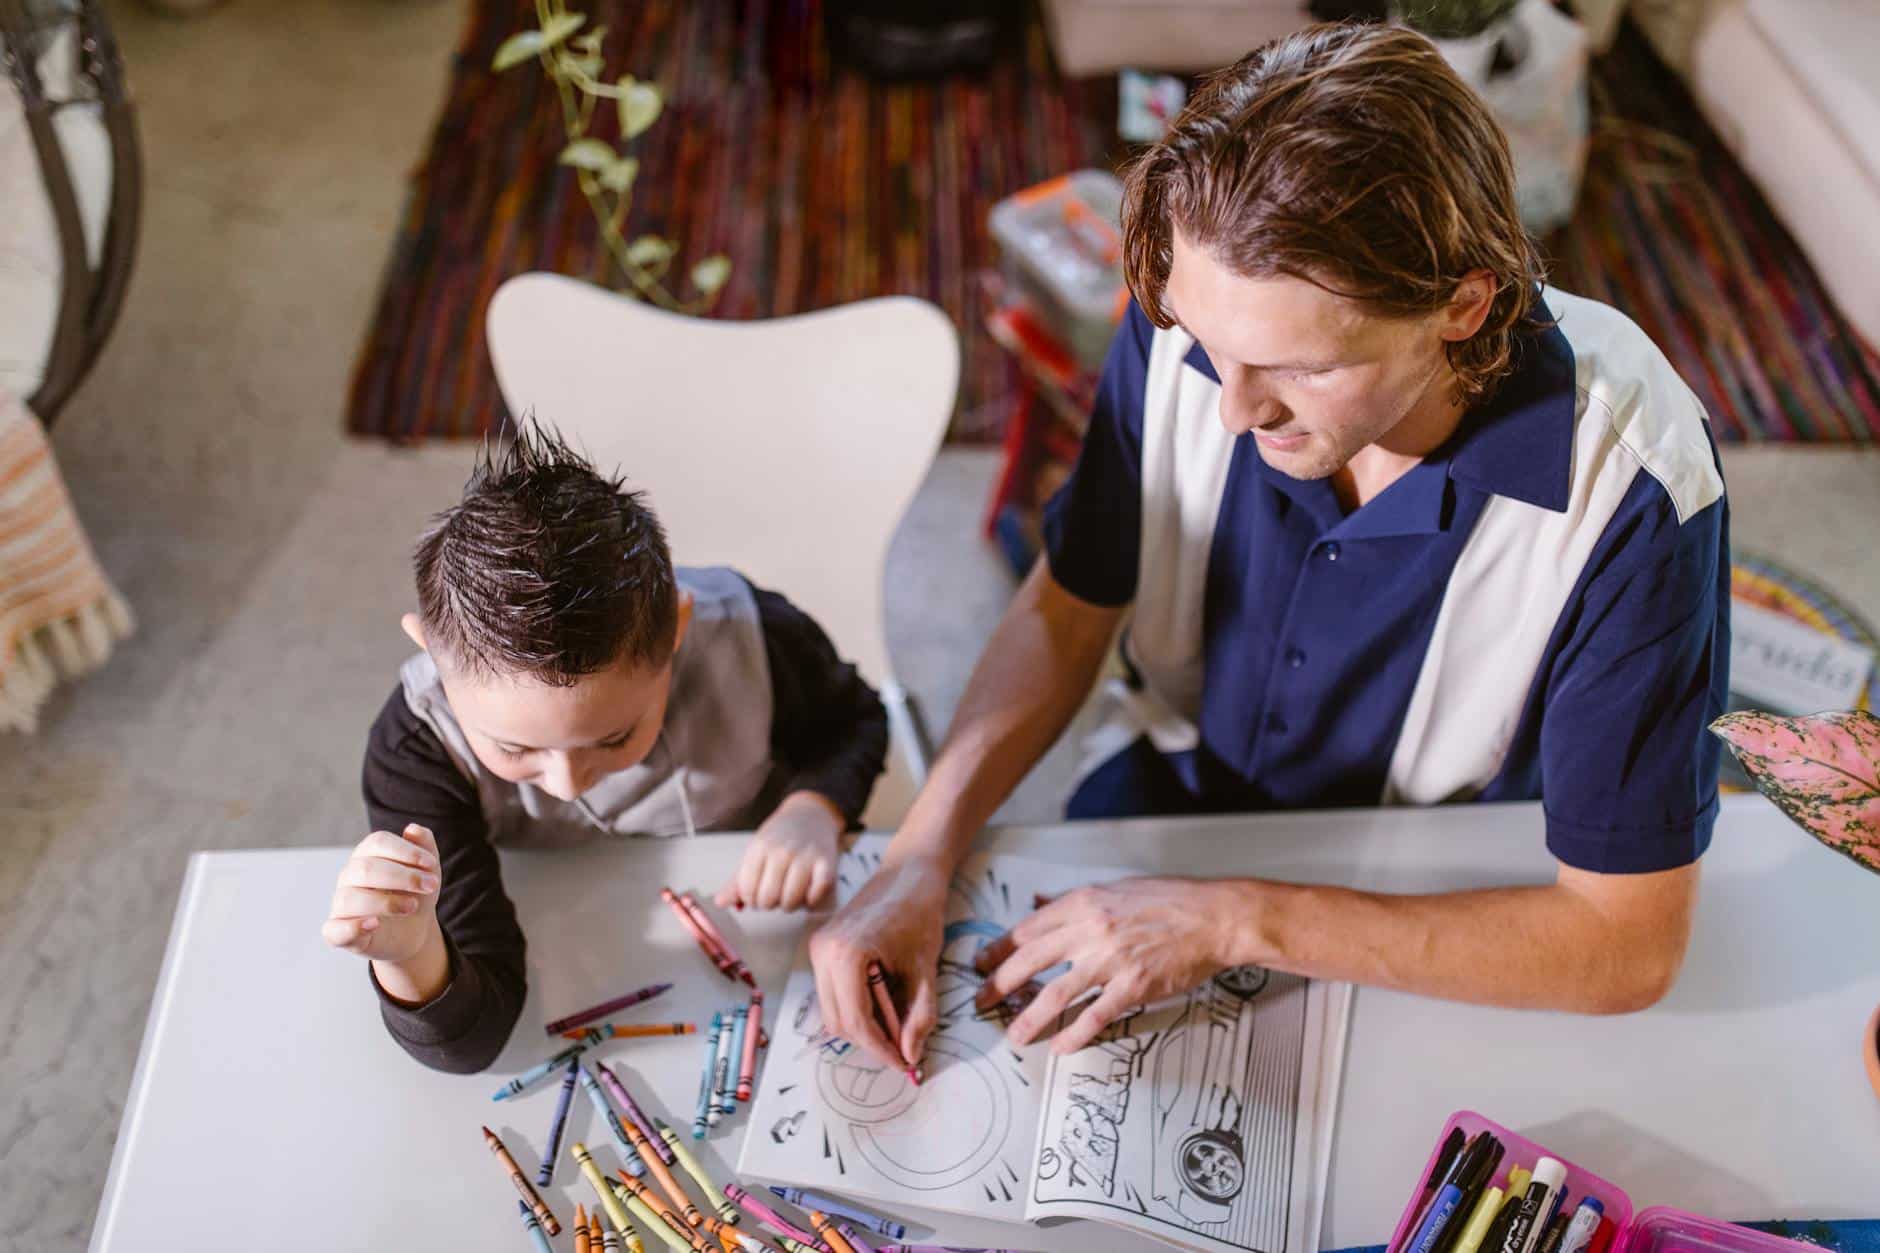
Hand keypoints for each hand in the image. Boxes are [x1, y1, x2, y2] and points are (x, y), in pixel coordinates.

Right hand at [320, 824, 441, 964]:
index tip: (431, 864)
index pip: (378, 841)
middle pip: (366, 868)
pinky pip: (335, 930)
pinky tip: (374, 923)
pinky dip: (353, 927)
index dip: (406, 851)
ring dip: (386, 902)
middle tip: (430, 886)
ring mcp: (341, 905)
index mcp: (367, 854)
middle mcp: (349, 876)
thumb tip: (413, 829)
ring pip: (350, 897)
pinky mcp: (339, 933)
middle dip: (403, 877)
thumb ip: (424, 845)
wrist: (414, 930)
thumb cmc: (415, 893)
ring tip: (412, 906)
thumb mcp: (427, 869)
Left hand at [716, 791, 842, 910]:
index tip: (756, 894)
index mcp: (760, 847)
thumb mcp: (756, 851)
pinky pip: (815, 897)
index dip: (750, 899)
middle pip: (767, 899)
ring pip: (790, 902)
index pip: (747, 890)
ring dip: (789, 905)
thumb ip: (738, 880)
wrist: (812, 814)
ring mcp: (806, 858)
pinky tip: (807, 893)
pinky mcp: (827, 864)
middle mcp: (782, 852)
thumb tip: (721, 902)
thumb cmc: (781, 837)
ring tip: (789, 894)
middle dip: (769, 904)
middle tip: (774, 894)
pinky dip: (810, 902)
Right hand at [807, 854, 948, 1070]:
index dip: (881, 1050)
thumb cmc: (920, 914)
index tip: (905, 1065)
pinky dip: (854, 1007)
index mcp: (847, 954)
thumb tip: (911, 1055)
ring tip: (896, 1029)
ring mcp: (818, 949)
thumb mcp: (926, 970)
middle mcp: (823, 952)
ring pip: (831, 1011)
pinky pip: (832, 993)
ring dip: (862, 1027)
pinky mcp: (821, 948)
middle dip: (870, 1042)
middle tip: (903, 1052)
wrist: (909, 874)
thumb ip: (919, 1016)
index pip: (857, 1022)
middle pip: (838, 1022)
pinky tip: (883, 1005)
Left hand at [973, 877, 1250, 1053]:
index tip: (983, 963)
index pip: (1028, 929)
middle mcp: (1091, 930)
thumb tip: (1038, 901)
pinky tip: (1061, 1046)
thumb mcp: (1115, 889)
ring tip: (1014, 1036)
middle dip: (1000, 984)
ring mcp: (1111, 960)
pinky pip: (1096, 1015)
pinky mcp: (1134, 986)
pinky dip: (1076, 1034)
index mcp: (1084, 903)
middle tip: (981, 1002)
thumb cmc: (1169, 900)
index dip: (1000, 949)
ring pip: (1057, 993)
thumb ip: (1073, 900)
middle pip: (1031, 961)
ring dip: (1030, 1018)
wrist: (1212, 916)